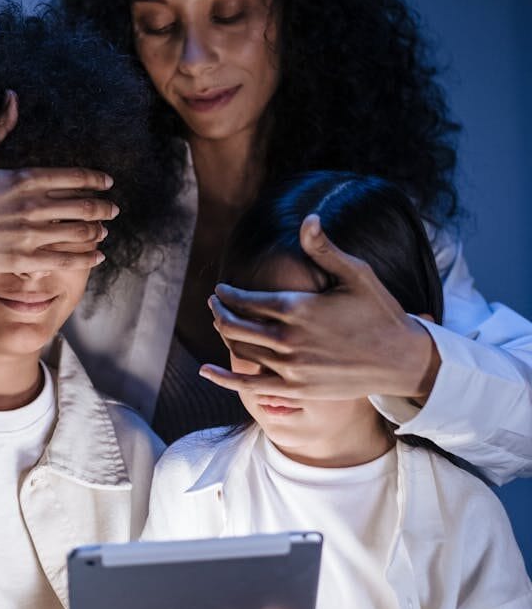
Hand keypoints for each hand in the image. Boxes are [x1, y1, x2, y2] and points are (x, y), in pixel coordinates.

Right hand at [0, 92, 118, 286]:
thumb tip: (12, 96)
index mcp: (22, 178)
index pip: (73, 177)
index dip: (95, 180)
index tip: (107, 182)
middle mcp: (32, 206)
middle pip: (83, 206)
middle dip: (103, 207)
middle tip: (113, 208)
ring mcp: (30, 235)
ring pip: (79, 233)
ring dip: (97, 231)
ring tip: (104, 230)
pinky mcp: (22, 260)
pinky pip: (65, 260)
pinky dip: (86, 258)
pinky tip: (97, 257)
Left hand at [200, 214, 439, 402]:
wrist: (401, 360)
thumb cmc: (380, 312)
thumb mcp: (356, 275)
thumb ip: (325, 249)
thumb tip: (308, 218)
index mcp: (298, 308)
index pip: (247, 300)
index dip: (228, 295)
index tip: (220, 290)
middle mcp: (288, 339)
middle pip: (235, 325)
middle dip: (219, 312)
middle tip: (214, 304)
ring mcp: (291, 368)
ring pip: (240, 351)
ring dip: (224, 336)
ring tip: (220, 324)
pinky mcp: (296, 390)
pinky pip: (250, 386)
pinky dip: (224, 378)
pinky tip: (207, 372)